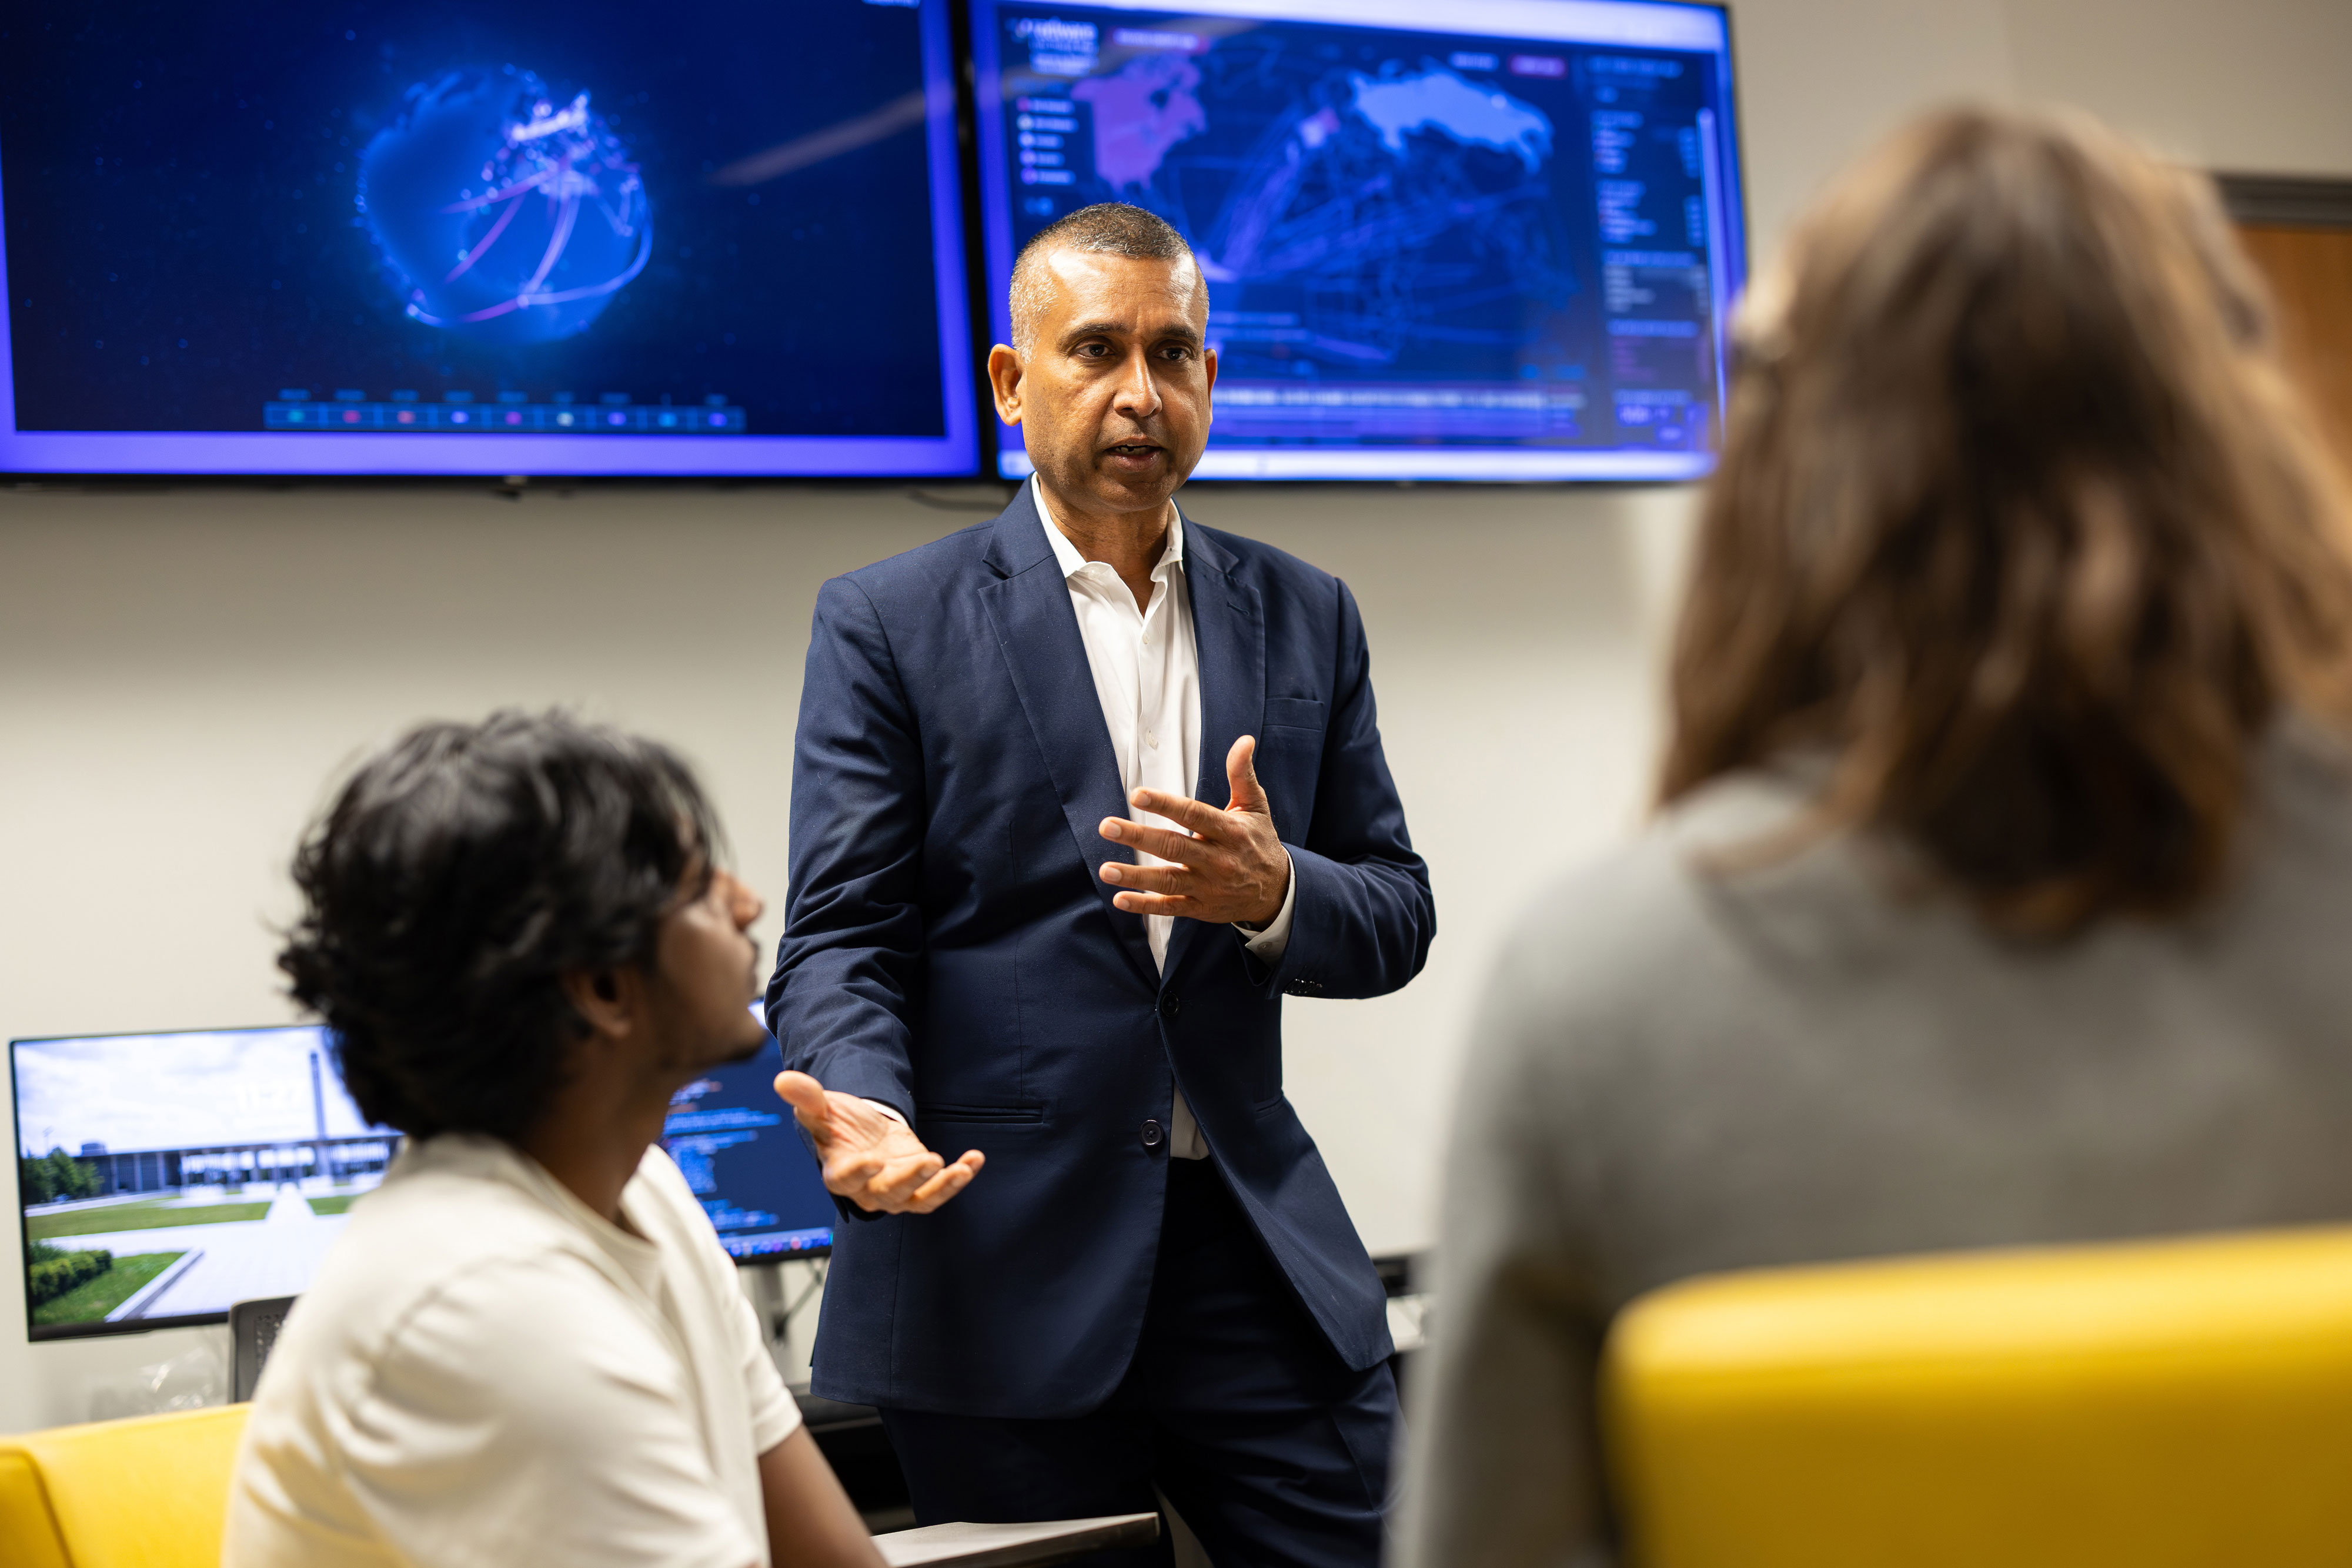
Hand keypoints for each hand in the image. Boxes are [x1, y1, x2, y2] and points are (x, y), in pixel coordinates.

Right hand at [772, 1071, 983, 1213]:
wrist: (862, 1134)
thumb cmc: (839, 1124)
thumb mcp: (823, 1107)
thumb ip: (807, 1098)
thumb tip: (783, 1080)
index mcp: (840, 1172)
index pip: (846, 1179)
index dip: (858, 1172)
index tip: (872, 1159)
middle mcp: (869, 1189)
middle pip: (888, 1194)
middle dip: (910, 1180)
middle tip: (930, 1160)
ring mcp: (897, 1191)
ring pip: (919, 1200)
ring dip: (942, 1187)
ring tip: (962, 1168)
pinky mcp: (920, 1186)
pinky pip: (940, 1191)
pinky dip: (959, 1178)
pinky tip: (975, 1159)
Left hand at [1097, 735, 1289, 925]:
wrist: (1277, 891)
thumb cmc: (1260, 842)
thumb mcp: (1256, 806)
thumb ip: (1242, 773)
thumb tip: (1244, 741)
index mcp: (1228, 831)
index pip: (1193, 814)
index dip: (1165, 804)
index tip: (1137, 794)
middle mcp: (1216, 859)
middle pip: (1173, 846)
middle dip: (1138, 836)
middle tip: (1107, 826)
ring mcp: (1206, 886)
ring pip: (1167, 880)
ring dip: (1135, 876)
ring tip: (1106, 869)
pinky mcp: (1200, 907)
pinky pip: (1170, 907)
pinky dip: (1145, 905)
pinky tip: (1121, 899)